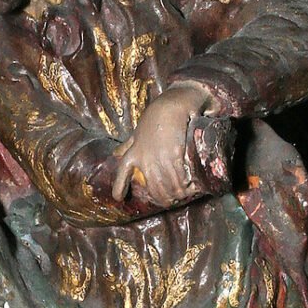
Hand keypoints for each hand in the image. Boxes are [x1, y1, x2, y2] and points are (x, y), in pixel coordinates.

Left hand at [111, 83, 211, 205]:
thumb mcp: (138, 132)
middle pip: (153, 187)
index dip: (119, 186)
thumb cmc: (155, 118)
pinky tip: (191, 187)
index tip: (118, 198)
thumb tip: (116, 154)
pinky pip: (179, 176)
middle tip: (172, 202)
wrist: (171, 105)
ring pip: (168, 184)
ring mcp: (159, 157)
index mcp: (133, 153)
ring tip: (184, 195)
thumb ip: (128, 145)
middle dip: (163, 198)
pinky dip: (186, 184)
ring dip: (177, 193)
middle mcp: (144, 158)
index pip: (122, 173)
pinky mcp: (174, 153)